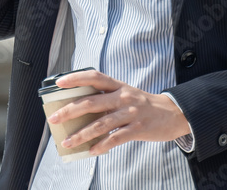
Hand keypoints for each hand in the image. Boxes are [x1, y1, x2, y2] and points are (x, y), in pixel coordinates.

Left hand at [46, 69, 190, 155]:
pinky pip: (115, 139)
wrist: (173, 113)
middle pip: (91, 102)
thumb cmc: (143, 104)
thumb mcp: (126, 94)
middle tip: (53, 118)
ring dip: (81, 134)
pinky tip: (90, 150)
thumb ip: (106, 98)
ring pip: (100, 124)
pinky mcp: (138, 129)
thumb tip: (80, 112)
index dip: (76, 78)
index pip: (94, 77)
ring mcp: (130, 113)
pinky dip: (101, 145)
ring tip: (67, 141)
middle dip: (69, 111)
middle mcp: (123, 97)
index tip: (59, 83)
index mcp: (118, 85)